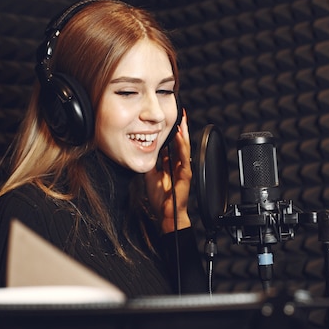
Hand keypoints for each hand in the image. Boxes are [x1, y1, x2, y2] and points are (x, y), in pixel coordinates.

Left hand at [145, 109, 191, 232]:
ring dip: (183, 134)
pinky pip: (184, 159)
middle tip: (180, 113)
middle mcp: (180, 166)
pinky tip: (180, 138)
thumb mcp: (151, 176)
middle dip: (181, 128)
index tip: (170, 120)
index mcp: (172, 165)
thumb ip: (150, 164)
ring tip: (182, 120)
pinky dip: (182, 148)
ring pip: (185, 148)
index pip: (173, 145)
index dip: (173, 132)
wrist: (166, 215)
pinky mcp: (185, 177)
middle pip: (181, 143)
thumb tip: (143, 153)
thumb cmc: (161, 198)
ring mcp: (184, 170)